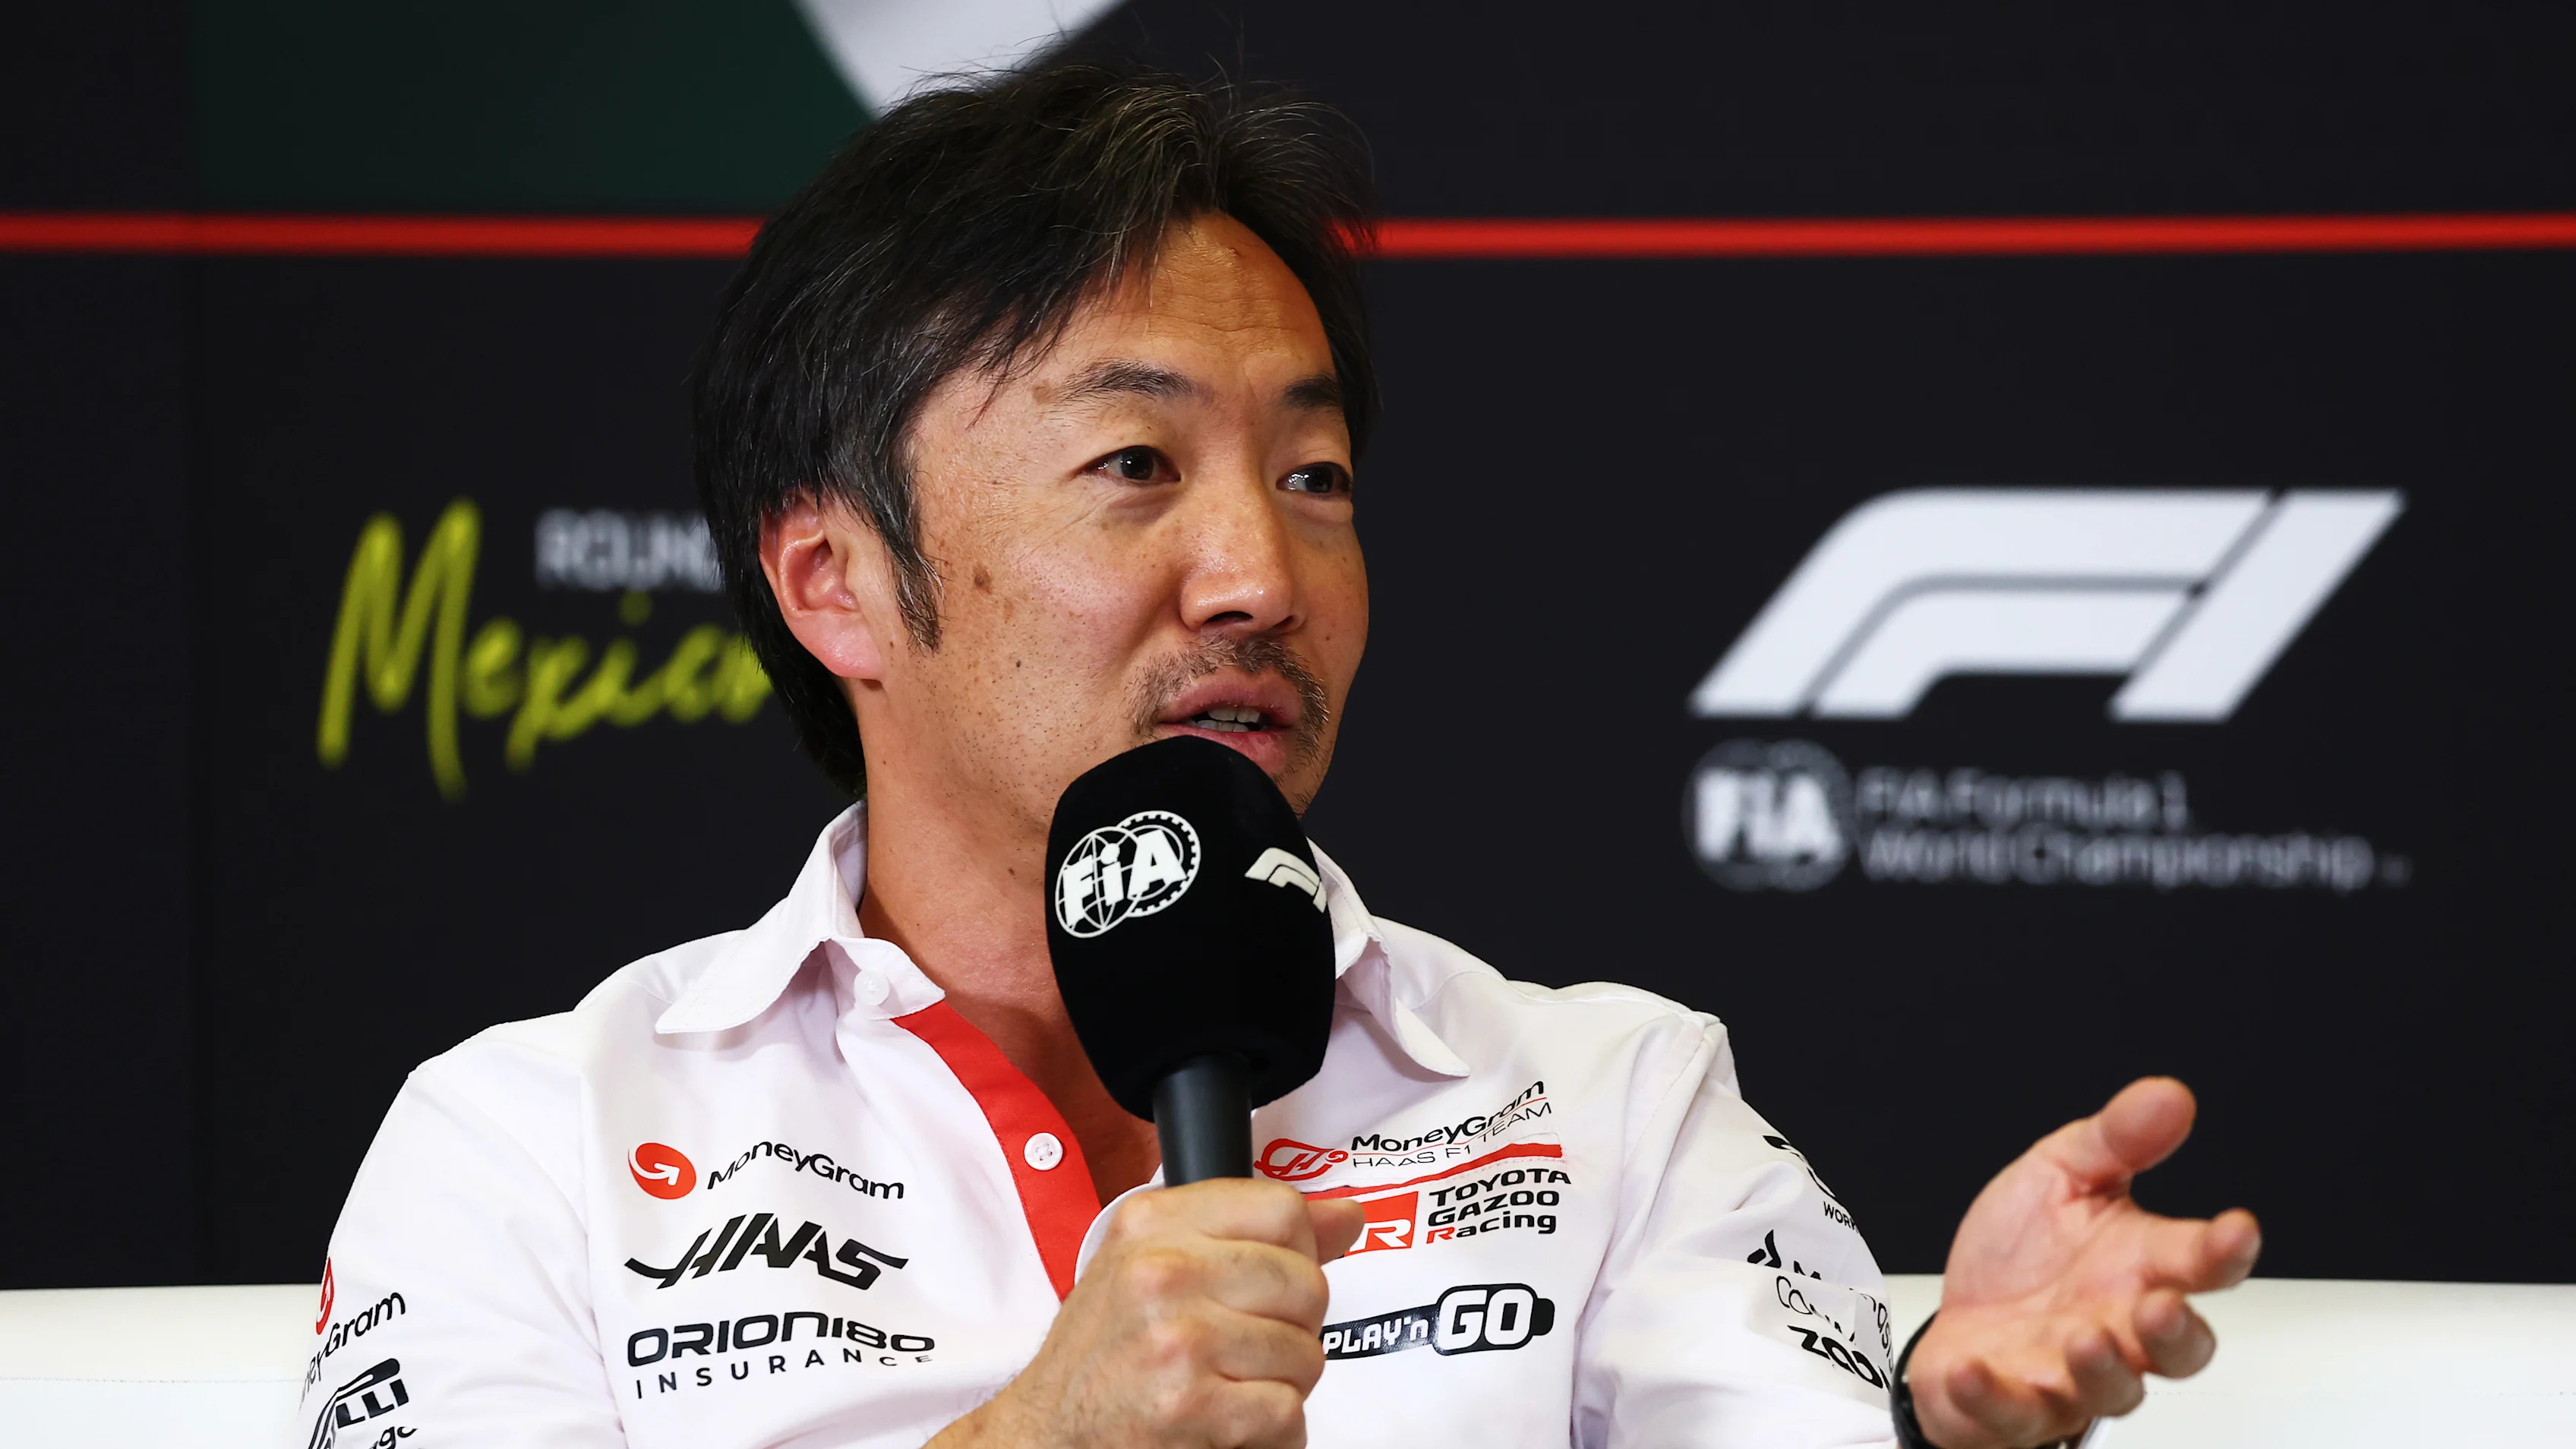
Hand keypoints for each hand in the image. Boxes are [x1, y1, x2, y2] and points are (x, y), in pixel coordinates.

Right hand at [930, 1179, 1366, 1448]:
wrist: (1048, 1433)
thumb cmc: (1104, 1353)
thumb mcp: (1154, 1263)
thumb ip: (1251, 1232)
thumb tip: (1346, 1216)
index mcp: (1153, 1224)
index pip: (1284, 1209)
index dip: (1299, 1252)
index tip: (1275, 1281)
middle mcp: (1161, 1272)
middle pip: (1306, 1283)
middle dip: (1294, 1326)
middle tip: (1248, 1346)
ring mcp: (1177, 1340)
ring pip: (1306, 1353)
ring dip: (1281, 1383)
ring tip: (1231, 1385)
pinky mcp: (1190, 1407)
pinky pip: (1287, 1412)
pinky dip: (1271, 1431)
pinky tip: (1231, 1422)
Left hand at [1908, 1078, 2261, 1448]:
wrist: (1958, 1314)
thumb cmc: (2023, 1255)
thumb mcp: (2061, 1176)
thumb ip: (2117, 1140)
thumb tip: (2169, 1095)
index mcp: (2140, 1267)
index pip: (2200, 1263)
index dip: (2224, 1250)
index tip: (2236, 1231)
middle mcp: (2119, 1327)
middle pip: (2178, 1347)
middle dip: (2176, 1331)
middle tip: (2160, 1306)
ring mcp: (2072, 1374)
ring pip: (2113, 1390)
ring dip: (2102, 1369)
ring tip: (2084, 1339)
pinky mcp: (2017, 1405)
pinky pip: (2014, 1411)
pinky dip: (1994, 1395)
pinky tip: (1973, 1368)